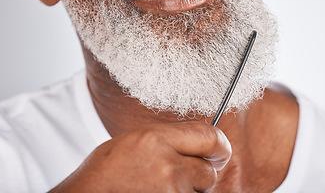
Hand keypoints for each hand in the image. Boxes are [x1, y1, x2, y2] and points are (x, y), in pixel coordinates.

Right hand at [49, 121, 231, 192]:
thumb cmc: (106, 172)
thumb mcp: (135, 142)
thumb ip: (170, 140)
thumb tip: (202, 144)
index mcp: (156, 139)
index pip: (211, 137)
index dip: (219, 145)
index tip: (218, 151)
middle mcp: (167, 166)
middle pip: (209, 171)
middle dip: (199, 174)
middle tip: (177, 175)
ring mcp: (170, 192)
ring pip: (198, 192)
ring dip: (185, 190)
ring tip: (155, 188)